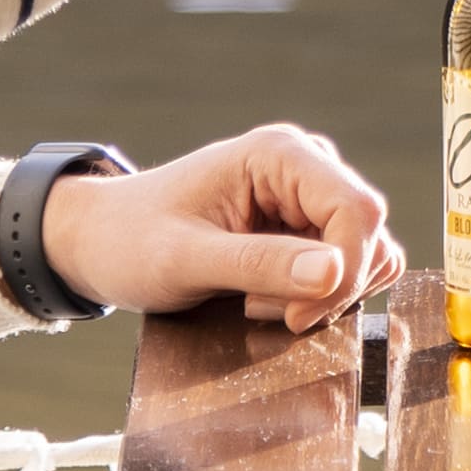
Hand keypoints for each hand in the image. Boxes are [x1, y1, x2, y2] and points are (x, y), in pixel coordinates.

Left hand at [43, 126, 392, 324]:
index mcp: (281, 154)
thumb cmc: (131, 240)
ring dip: (321, 296)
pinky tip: (265, 299)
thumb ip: (259, 263)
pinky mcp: (307, 228)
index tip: (298, 316)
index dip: (344, 271)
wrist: (102, 241)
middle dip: (328, 289)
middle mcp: (307, 167)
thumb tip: (333, 270)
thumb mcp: (185, 259)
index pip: (358, 211)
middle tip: (258, 308)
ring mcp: (310, 198)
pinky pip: (346, 269)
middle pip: (369, 236)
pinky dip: (316, 298)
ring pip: (366, 257)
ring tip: (254, 300)